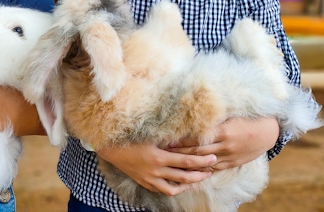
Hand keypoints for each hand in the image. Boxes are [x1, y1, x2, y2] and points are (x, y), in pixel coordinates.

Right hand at [97, 142, 215, 195]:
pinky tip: (178, 184)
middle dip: (200, 174)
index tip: (213, 159)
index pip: (186, 161)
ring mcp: (150, 179)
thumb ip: (168, 138)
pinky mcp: (144, 183)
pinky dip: (172, 188)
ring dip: (188, 185)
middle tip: (211, 170)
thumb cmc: (130, 137)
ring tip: (196, 180)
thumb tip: (185, 134)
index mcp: (159, 157)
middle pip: (184, 177)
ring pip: (174, 189)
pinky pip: (162, 190)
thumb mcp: (150, 135)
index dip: (202, 161)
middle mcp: (156, 171)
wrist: (111, 149)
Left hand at [167, 117, 279, 170]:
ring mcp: (228, 156)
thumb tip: (195, 104)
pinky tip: (190, 169)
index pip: (196, 137)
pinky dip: (200, 169)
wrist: (269, 131)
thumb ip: (214, 112)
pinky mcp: (232, 163)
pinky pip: (213, 168)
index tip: (166, 137)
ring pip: (203, 162)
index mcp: (223, 130)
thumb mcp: (232, 111)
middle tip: (163, 149)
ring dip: (187, 161)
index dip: (180, 139)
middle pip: (196, 151)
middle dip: (178, 151)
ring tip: (171, 160)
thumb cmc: (249, 116)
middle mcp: (224, 145)